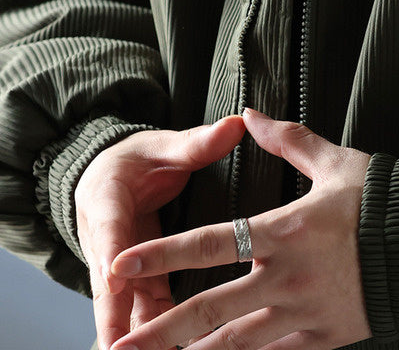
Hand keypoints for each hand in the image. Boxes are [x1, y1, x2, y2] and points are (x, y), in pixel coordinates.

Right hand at [75, 115, 246, 349]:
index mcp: (108, 198)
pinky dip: (153, 333)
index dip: (111, 250)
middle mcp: (107, 239)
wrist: (108, 177)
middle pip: (108, 282)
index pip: (109, 225)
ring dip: (135, 334)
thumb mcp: (163, 146)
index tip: (115, 273)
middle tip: (119, 346)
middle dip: (113, 315)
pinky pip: (143, 309)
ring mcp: (118, 266)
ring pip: (124, 305)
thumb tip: (237, 124)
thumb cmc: (140, 160)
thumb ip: (198, 142)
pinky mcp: (135, 283)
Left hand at [107, 107, 374, 349]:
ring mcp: (304, 314)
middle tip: (119, 347)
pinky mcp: (324, 338)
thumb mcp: (336, 162)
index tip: (121, 264)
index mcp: (284, 231)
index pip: (209, 244)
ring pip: (236, 345)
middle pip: (209, 309)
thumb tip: (249, 114)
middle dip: (159, 331)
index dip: (162, 254)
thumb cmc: (381, 200)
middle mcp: (286, 278)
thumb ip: (287, 140)